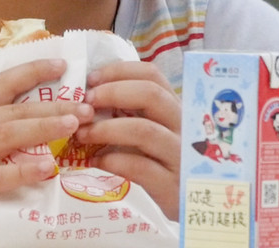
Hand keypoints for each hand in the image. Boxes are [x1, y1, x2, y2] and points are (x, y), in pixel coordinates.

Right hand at [0, 59, 94, 247]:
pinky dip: (20, 172)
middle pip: (10, 110)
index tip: (62, 63)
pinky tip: (44, 168)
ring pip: (4, 136)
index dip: (31, 71)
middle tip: (86, 103)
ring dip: (41, 127)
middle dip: (51, 103)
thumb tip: (30, 126)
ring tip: (73, 124)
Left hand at [74, 61, 180, 219]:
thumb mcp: (158, 131)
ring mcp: (179, 156)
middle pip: (151, 95)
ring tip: (82, 134)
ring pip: (143, 130)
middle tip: (86, 103)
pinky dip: (111, 160)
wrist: (196, 207)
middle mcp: (183, 127)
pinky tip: (95, 161)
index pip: (152, 75)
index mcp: (177, 107)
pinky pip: (138, 166)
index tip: (91, 79)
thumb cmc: (168, 162)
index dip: (118, 72)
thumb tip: (90, 96)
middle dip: (112, 93)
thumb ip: (134, 113)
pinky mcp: (171, 186)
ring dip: (105, 128)